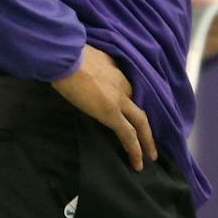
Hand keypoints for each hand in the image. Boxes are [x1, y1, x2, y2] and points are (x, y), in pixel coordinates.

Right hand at [53, 45, 156, 170]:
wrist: (65, 57)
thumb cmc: (69, 54)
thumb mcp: (88, 56)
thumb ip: (95, 66)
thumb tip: (89, 71)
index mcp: (117, 70)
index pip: (131, 88)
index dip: (134, 103)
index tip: (134, 112)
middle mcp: (123, 84)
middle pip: (141, 107)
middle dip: (147, 125)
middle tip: (152, 141)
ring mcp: (119, 99)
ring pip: (141, 122)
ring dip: (147, 140)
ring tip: (151, 156)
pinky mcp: (110, 112)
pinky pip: (128, 134)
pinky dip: (135, 149)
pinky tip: (138, 163)